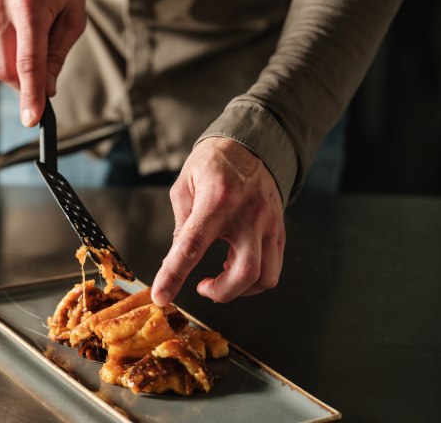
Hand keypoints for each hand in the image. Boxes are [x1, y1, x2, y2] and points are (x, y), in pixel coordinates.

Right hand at [0, 0, 85, 126]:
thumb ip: (58, 54)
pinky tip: (14, 41)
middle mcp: (1, 7)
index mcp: (30, 6)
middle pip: (6, 70)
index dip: (31, 95)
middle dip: (24, 85)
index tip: (32, 117)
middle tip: (42, 82)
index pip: (29, 62)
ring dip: (14, 71)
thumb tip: (47, 88)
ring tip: (30, 46)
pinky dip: (2, 58)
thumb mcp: (73, 16)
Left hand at [151, 137, 285, 304]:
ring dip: (239, 290)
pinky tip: (235, 267)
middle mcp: (249, 215)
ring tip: (219, 277)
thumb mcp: (186, 184)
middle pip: (243, 273)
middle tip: (201, 287)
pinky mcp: (279, 231)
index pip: (193, 246)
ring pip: (264, 278)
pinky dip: (253, 280)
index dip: (174, 275)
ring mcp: (269, 225)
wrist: (252, 145)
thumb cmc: (214, 163)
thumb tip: (176, 259)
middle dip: (219, 293)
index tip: (161, 296)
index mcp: (218, 200)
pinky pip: (273, 269)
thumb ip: (182, 223)